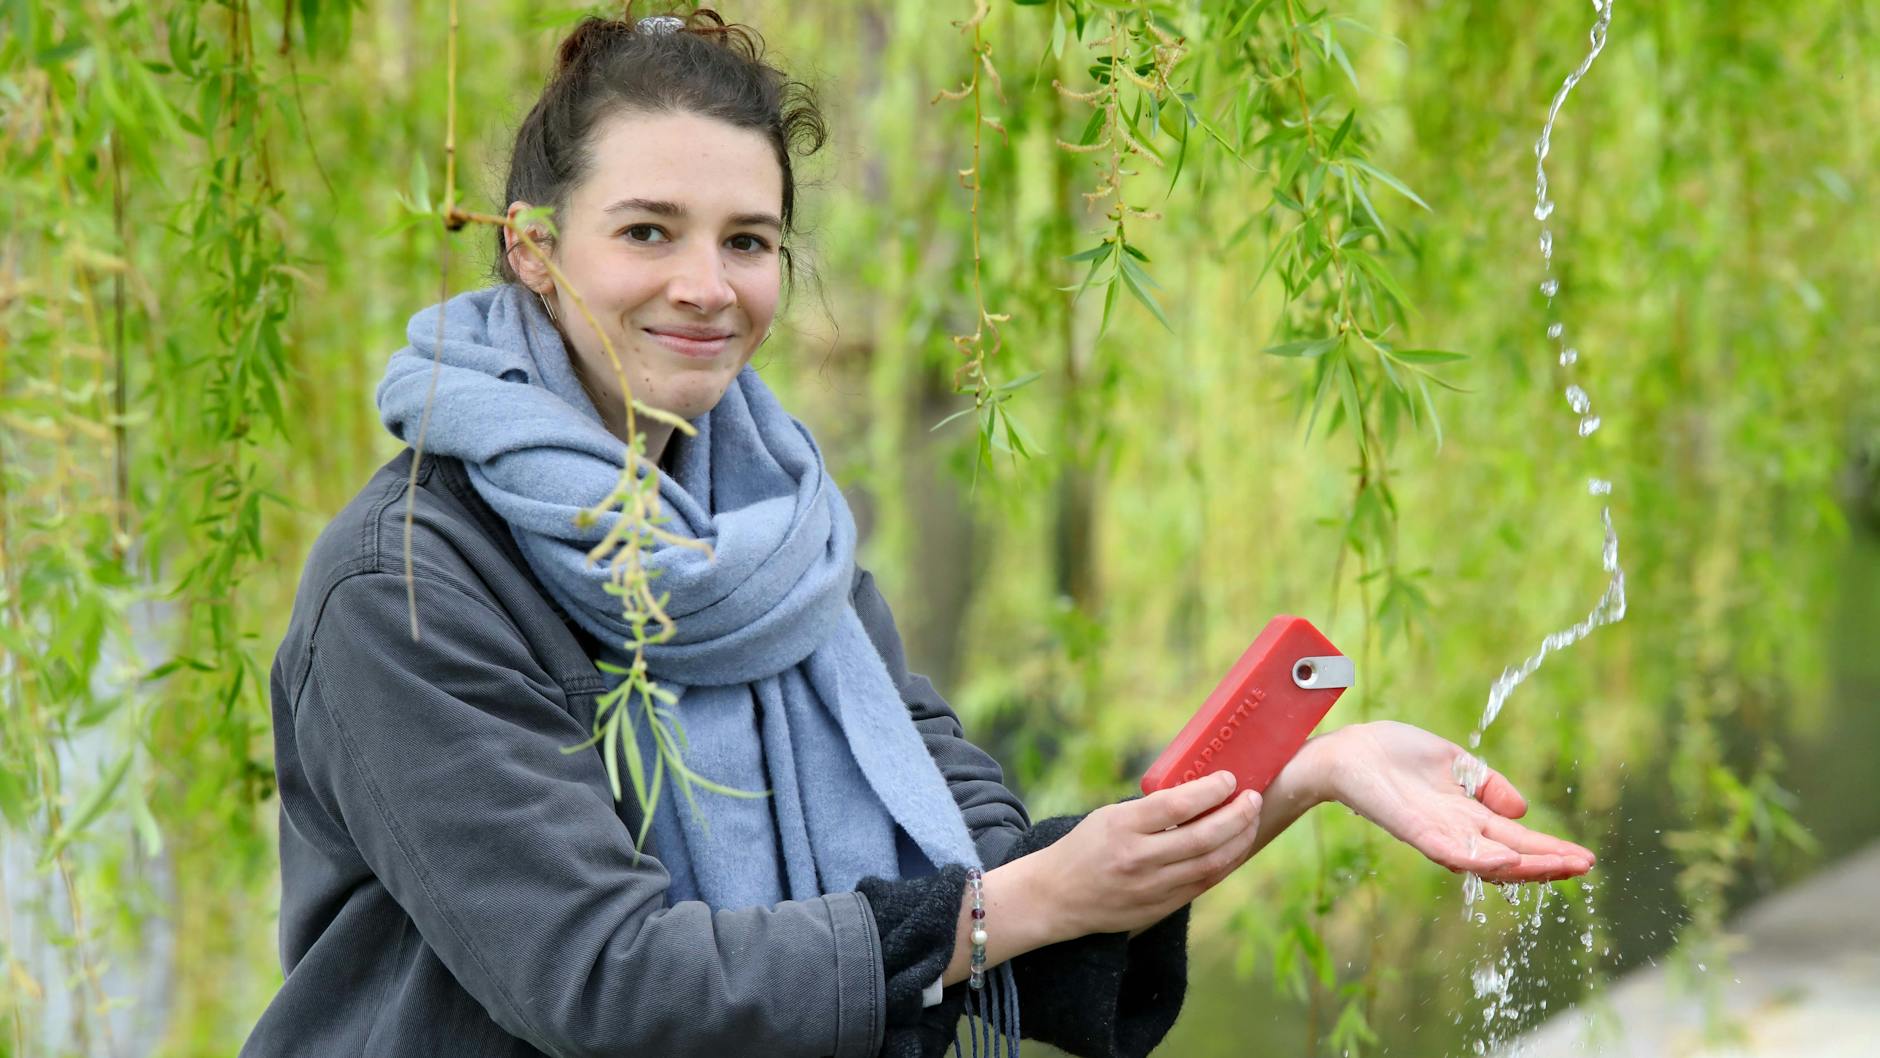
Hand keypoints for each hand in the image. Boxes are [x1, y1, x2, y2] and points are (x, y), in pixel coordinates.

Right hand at [1031, 770, 1263, 939]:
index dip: (1210, 790)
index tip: (1229, 778)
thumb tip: (1199, 795)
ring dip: (1238, 840)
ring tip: (1250, 821)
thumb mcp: (1108, 816)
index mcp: (1121, 826)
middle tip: (1253, 799)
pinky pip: (1202, 885)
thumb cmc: (1083, 847)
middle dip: (1237, 815)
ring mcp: (1150, 887)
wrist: (1055, 897)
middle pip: (1202, 836)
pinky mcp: (1158, 909)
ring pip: (1210, 863)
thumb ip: (1150, 810)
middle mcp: (1138, 858)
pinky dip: (1224, 864)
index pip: (1177, 805)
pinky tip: (1234, 849)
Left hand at [1317, 720, 1594, 883]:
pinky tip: (1508, 861)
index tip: (1585, 857)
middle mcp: (1456, 832)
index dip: (1550, 848)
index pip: (1517, 837)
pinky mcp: (1414, 830)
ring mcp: (1436, 834)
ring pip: (1487, 860)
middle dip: (1548, 863)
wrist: (1348, 750)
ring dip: (1525, 866)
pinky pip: (1450, 851)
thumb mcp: (1454, 763)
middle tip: (1585, 868)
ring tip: (1560, 867)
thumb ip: (1486, 784)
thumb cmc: (1394, 753)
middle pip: (1510, 855)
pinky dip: (1479, 858)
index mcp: (1467, 816)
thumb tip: (1523, 808)